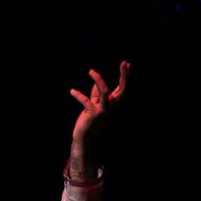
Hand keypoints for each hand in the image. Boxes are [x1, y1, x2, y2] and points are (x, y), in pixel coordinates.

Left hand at [68, 60, 130, 179]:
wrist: (83, 138)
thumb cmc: (88, 121)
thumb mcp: (93, 105)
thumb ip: (95, 94)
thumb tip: (96, 82)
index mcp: (112, 105)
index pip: (122, 89)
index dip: (126, 77)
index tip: (128, 64)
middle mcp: (110, 107)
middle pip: (122, 90)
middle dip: (124, 76)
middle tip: (125, 63)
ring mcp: (102, 111)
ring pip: (104, 91)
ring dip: (98, 80)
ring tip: (91, 71)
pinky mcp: (93, 114)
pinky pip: (86, 101)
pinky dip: (78, 95)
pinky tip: (72, 91)